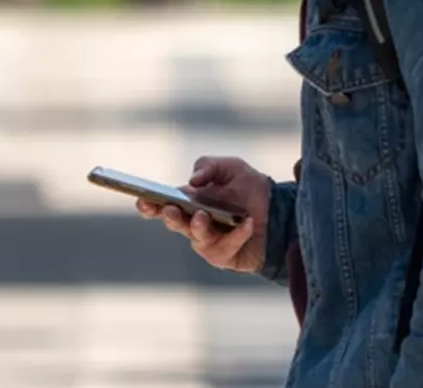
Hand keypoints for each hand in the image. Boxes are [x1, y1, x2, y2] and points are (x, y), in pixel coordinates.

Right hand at [136, 156, 270, 272]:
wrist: (280, 211)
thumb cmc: (251, 189)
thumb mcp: (233, 168)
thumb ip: (210, 166)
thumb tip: (193, 180)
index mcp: (190, 202)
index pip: (162, 205)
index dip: (150, 204)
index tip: (143, 200)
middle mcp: (193, 224)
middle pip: (175, 223)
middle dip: (170, 217)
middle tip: (170, 209)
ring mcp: (207, 242)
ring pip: (197, 237)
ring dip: (199, 227)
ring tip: (203, 216)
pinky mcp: (223, 256)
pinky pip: (225, 247)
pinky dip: (236, 235)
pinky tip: (246, 224)